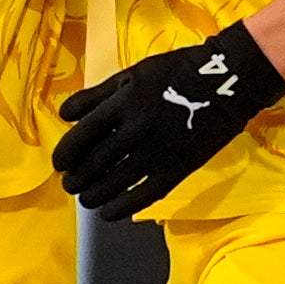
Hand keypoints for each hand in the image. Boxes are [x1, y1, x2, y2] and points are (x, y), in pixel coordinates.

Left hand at [52, 19, 284, 221]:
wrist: (225, 81)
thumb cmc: (175, 72)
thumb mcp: (132, 74)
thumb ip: (97, 95)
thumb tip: (64, 115)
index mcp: (125, 101)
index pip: (84, 134)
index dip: (66, 153)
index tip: (59, 164)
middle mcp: (137, 128)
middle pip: (96, 161)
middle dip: (77, 178)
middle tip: (69, 184)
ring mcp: (158, 151)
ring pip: (115, 182)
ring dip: (94, 195)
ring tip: (86, 198)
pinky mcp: (178, 169)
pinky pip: (144, 195)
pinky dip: (122, 207)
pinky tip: (109, 212)